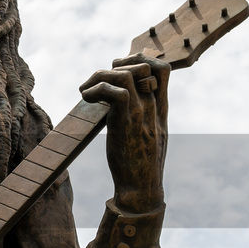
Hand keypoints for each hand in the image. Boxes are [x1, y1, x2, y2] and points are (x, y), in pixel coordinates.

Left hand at [79, 53, 169, 211]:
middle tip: (98, 79)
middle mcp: (153, 106)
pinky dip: (96, 89)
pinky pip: (115, 92)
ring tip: (87, 90)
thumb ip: (145, 114)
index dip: (141, 59)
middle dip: (117, 63)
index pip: (162, 68)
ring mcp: (140, 113)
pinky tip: (86, 99)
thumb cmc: (141, 163)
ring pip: (125, 75)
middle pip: (143, 65)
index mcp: (160, 108)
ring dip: (101, 76)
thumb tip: (128, 101)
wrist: (142, 188)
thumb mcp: (149, 134)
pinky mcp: (125, 123)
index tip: (120, 68)